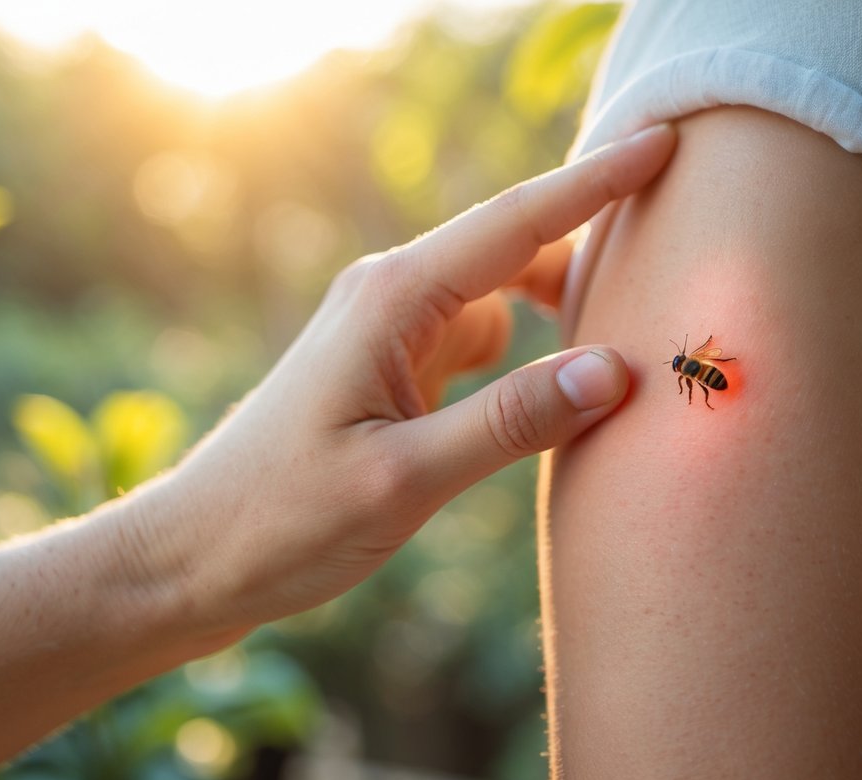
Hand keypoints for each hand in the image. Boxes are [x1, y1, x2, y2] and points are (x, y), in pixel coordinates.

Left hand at [142, 123, 676, 632]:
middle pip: (515, 250)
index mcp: (394, 300)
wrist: (192, 558)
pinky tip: (554, 391)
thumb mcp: (403, 480)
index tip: (662, 140)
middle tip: (670, 263)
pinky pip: (476, 342)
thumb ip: (510, 423)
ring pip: (500, 300)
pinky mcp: (390, 372)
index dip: (597, 182)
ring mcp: (389, 334)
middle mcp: (392, 298)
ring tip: (625, 343)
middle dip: (589, 249)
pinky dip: (523, 357)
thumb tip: (615, 371)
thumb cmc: (281, 520)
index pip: (517, 223)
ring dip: (557, 314)